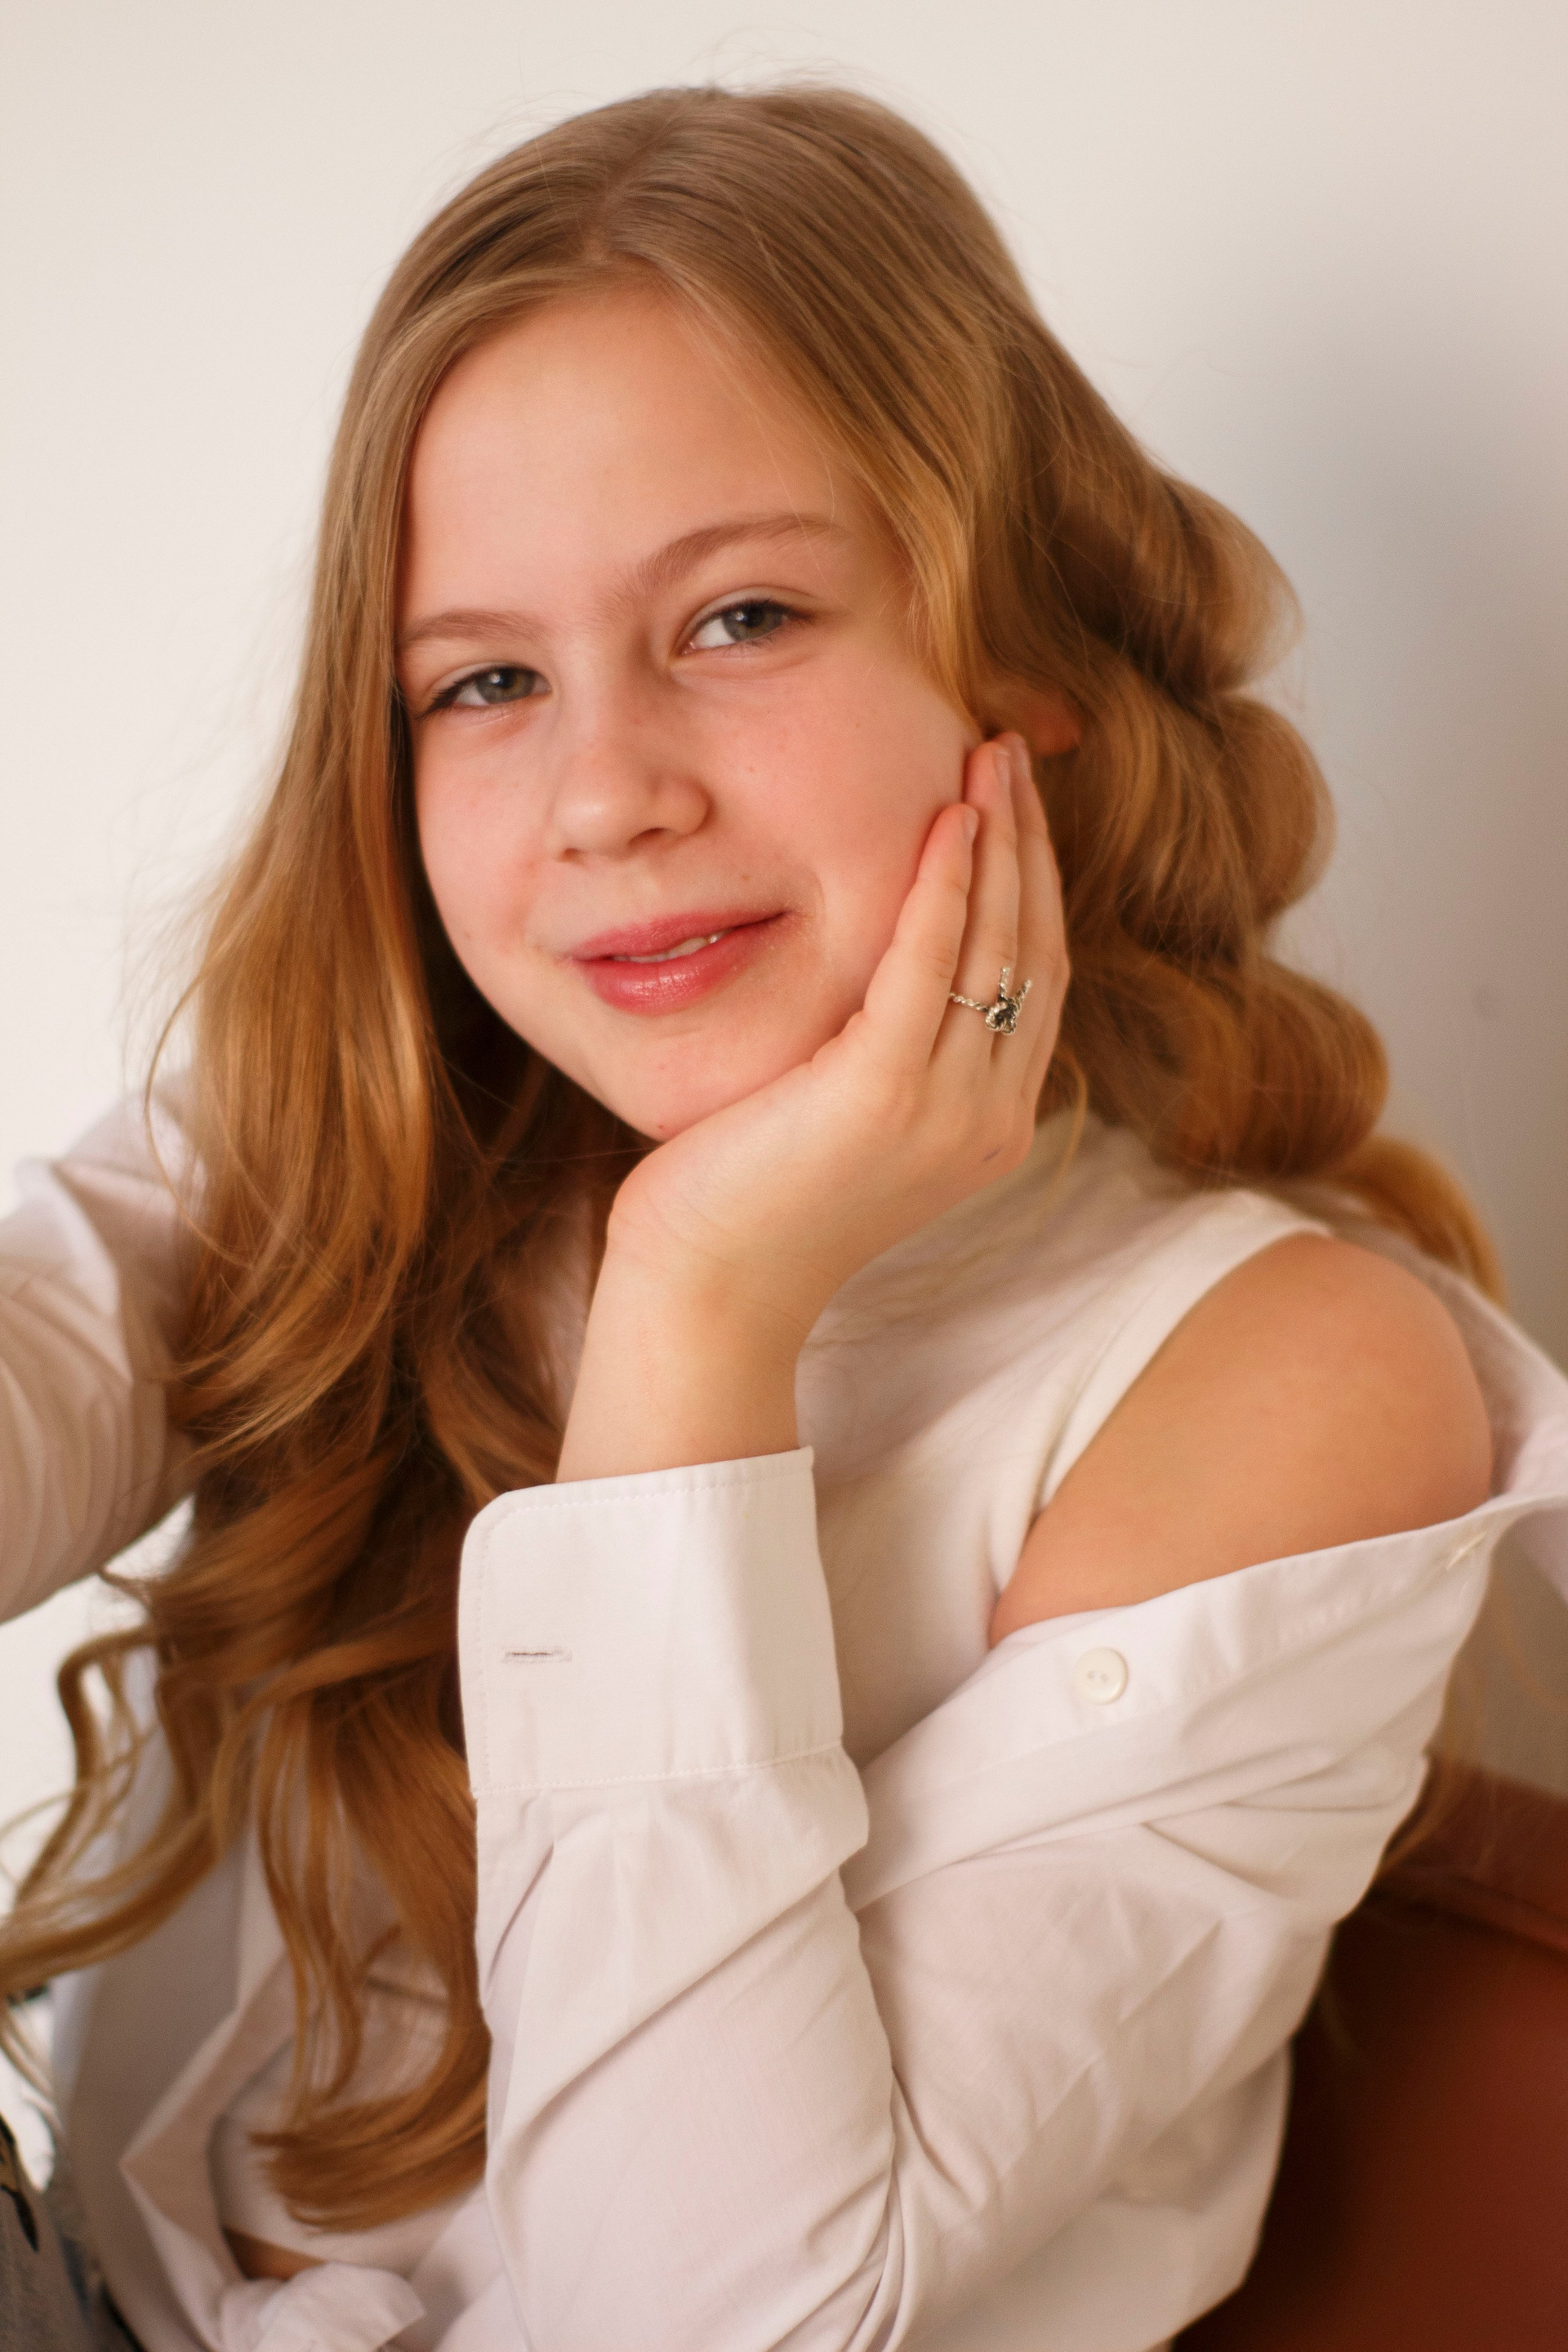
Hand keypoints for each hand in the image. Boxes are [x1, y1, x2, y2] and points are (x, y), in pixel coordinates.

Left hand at [556, 735, 1067, 1479]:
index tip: (1014, 802)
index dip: (1034, 880)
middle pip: (1034, 949)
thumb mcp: (845, 1114)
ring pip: (999, 947)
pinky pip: (930, 965)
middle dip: (1030, 842)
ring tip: (986, 757)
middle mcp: (989, 1121)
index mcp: (992, 1126)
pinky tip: (945, 821)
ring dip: (999, 841)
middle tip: (1009, 752)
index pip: (1035, 977)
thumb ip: (893, 1050)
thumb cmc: (752, 1197)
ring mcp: (946, 1113)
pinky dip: (946, 886)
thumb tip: (894, 965)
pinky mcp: (883, 1096)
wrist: (708, 1286)